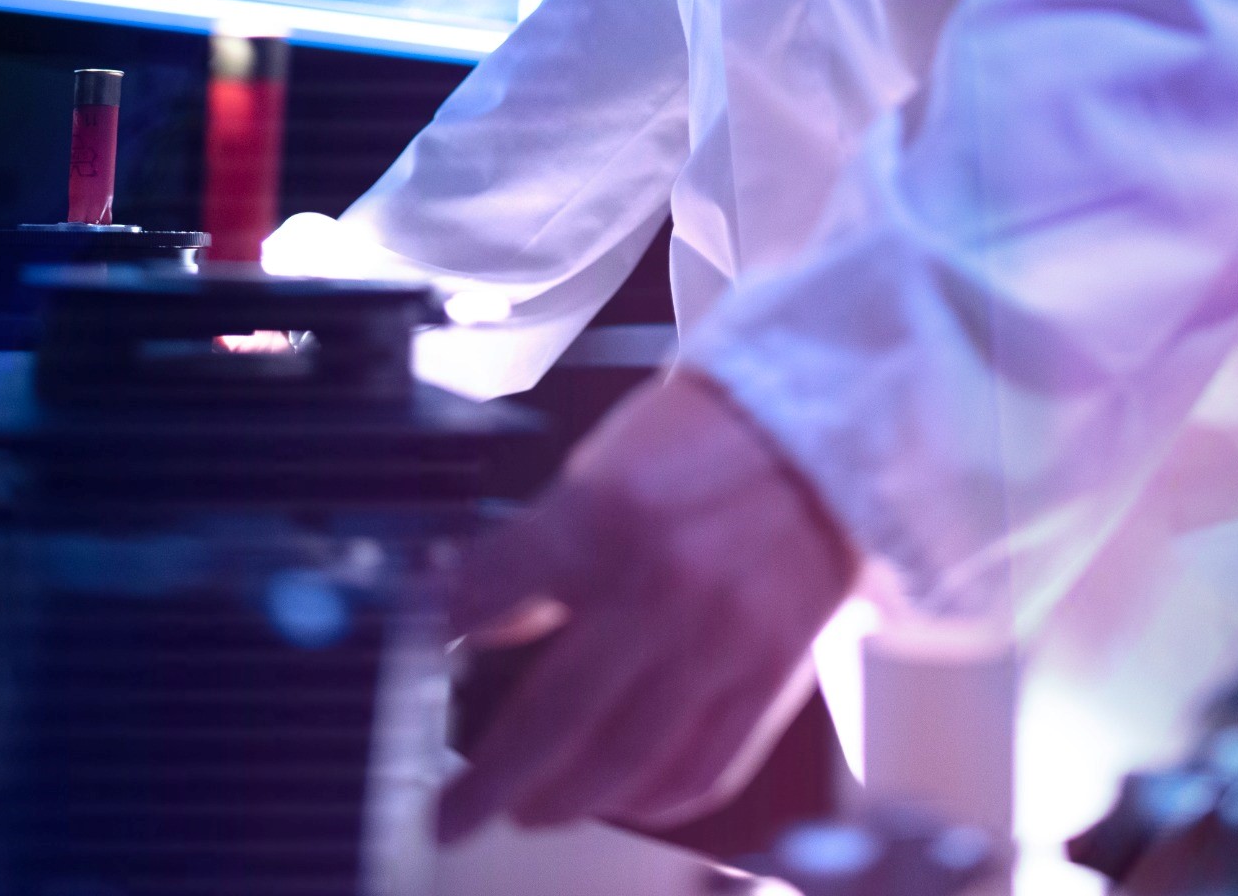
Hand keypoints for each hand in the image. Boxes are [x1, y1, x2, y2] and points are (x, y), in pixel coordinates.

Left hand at [435, 367, 856, 839]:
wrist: (826, 425)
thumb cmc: (712, 435)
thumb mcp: (603, 465)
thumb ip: (541, 549)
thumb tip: (481, 616)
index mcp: (606, 517)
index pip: (491, 597)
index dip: (438, 641)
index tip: (410, 676)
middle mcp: (659, 589)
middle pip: (552, 714)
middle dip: (490, 779)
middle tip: (453, 813)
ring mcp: (719, 639)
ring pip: (625, 759)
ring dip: (565, 800)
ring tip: (530, 812)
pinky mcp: (770, 672)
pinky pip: (706, 766)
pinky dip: (658, 798)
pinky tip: (626, 797)